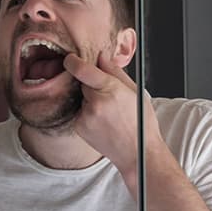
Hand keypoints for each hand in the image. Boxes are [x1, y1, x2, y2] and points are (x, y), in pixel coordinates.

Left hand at [63, 52, 161, 175]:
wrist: (137, 154)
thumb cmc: (141, 123)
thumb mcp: (135, 92)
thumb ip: (115, 72)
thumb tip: (101, 56)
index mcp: (111, 90)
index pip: (82, 70)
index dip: (73, 61)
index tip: (70, 58)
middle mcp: (95, 103)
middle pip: (83, 83)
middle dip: (92, 85)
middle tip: (109, 95)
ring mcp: (85, 117)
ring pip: (82, 98)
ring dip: (90, 100)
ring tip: (109, 113)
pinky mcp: (79, 127)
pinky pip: (80, 111)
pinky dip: (88, 113)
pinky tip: (103, 122)